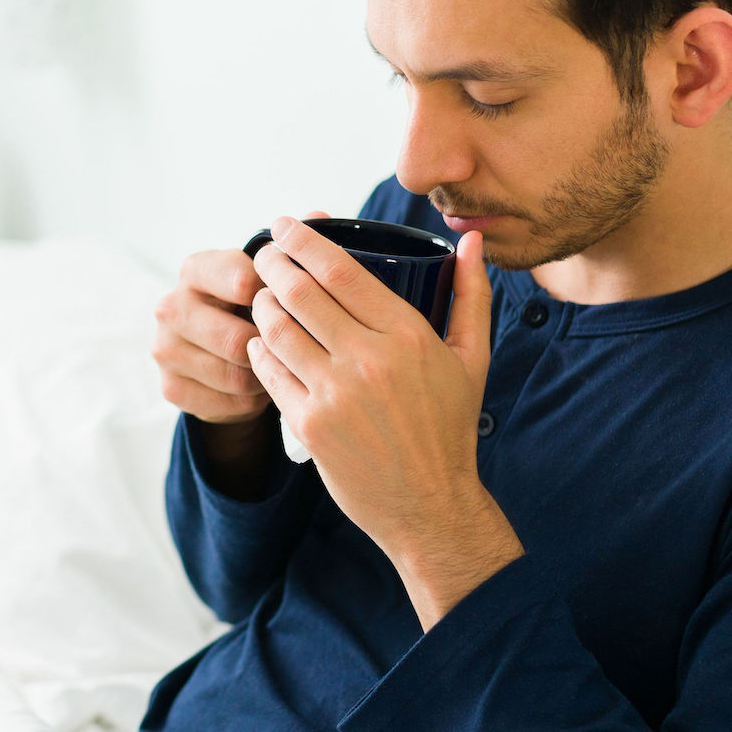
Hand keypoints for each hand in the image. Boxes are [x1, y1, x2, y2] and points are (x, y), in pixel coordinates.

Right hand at [152, 211, 331, 426]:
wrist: (225, 357)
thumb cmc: (256, 308)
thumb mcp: (272, 277)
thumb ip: (296, 247)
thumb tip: (320, 214)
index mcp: (197, 268)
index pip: (242, 280)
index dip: (278, 297)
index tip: (299, 307)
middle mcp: (171, 305)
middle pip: (235, 337)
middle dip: (272, 349)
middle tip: (297, 351)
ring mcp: (165, 348)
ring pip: (232, 374)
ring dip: (266, 378)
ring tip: (283, 370)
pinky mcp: (170, 387)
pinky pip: (224, 403)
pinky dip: (251, 402)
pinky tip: (263, 390)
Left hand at [246, 216, 523, 627]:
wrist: (431, 506)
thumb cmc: (449, 429)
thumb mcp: (471, 360)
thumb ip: (472, 296)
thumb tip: (472, 242)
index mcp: (407, 336)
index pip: (339, 270)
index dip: (302, 240)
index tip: (286, 226)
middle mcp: (368, 361)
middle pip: (299, 292)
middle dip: (272, 263)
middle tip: (264, 254)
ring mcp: (334, 396)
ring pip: (277, 329)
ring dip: (262, 305)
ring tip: (262, 296)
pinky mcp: (309, 427)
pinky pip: (270, 374)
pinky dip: (259, 351)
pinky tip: (261, 342)